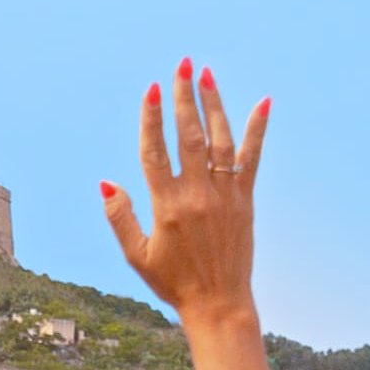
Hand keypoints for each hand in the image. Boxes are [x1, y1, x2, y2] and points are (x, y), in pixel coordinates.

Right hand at [106, 61, 266, 326]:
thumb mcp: (136, 255)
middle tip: (183, 64)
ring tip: (207, 74)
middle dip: (185, 97)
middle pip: (189, 136)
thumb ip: (119, 217)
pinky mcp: (245, 202)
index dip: (152, 119)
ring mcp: (224, 197)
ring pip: (219, 141)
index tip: (152, 88)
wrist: (219, 304)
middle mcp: (197, 196)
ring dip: (214, 104)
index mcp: (166, 207)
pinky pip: (252, 159)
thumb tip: (106, 182)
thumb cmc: (172, 282)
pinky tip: (263, 102)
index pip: (155, 152)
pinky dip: (257, 130)